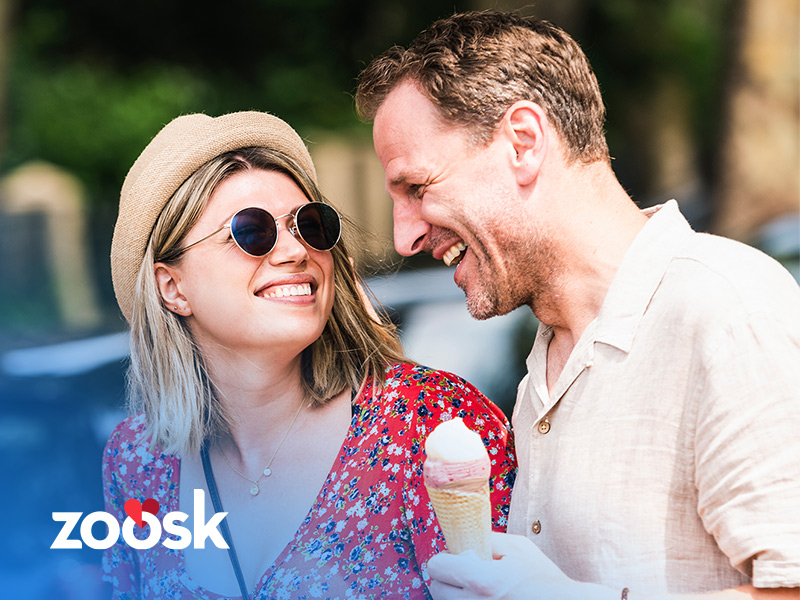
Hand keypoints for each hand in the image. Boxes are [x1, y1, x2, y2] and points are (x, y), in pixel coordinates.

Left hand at [427, 532, 616, 599]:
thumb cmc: (542, 578)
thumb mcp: (518, 548)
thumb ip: (488, 540)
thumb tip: (465, 538)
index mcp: (481, 580)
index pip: (436, 567)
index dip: (444, 559)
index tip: (455, 558)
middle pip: (436, 588)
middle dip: (447, 578)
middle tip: (467, 573)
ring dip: (455, 594)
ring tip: (479, 587)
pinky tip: (485, 597)